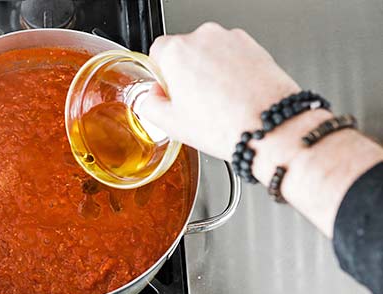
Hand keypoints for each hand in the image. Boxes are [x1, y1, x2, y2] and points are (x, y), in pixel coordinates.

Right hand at [140, 22, 299, 160]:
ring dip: (210, 71)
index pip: (157, 53)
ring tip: (219, 103)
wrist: (271, 128)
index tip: (169, 92)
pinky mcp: (254, 45)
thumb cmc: (226, 125)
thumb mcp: (171, 125)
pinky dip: (232, 70)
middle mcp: (203, 38)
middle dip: (187, 73)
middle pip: (184, 51)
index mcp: (176, 52)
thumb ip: (148, 105)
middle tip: (195, 103)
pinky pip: (233, 55)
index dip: (162, 76)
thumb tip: (150, 98)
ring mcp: (231, 39)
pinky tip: (235, 96)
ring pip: (210, 52)